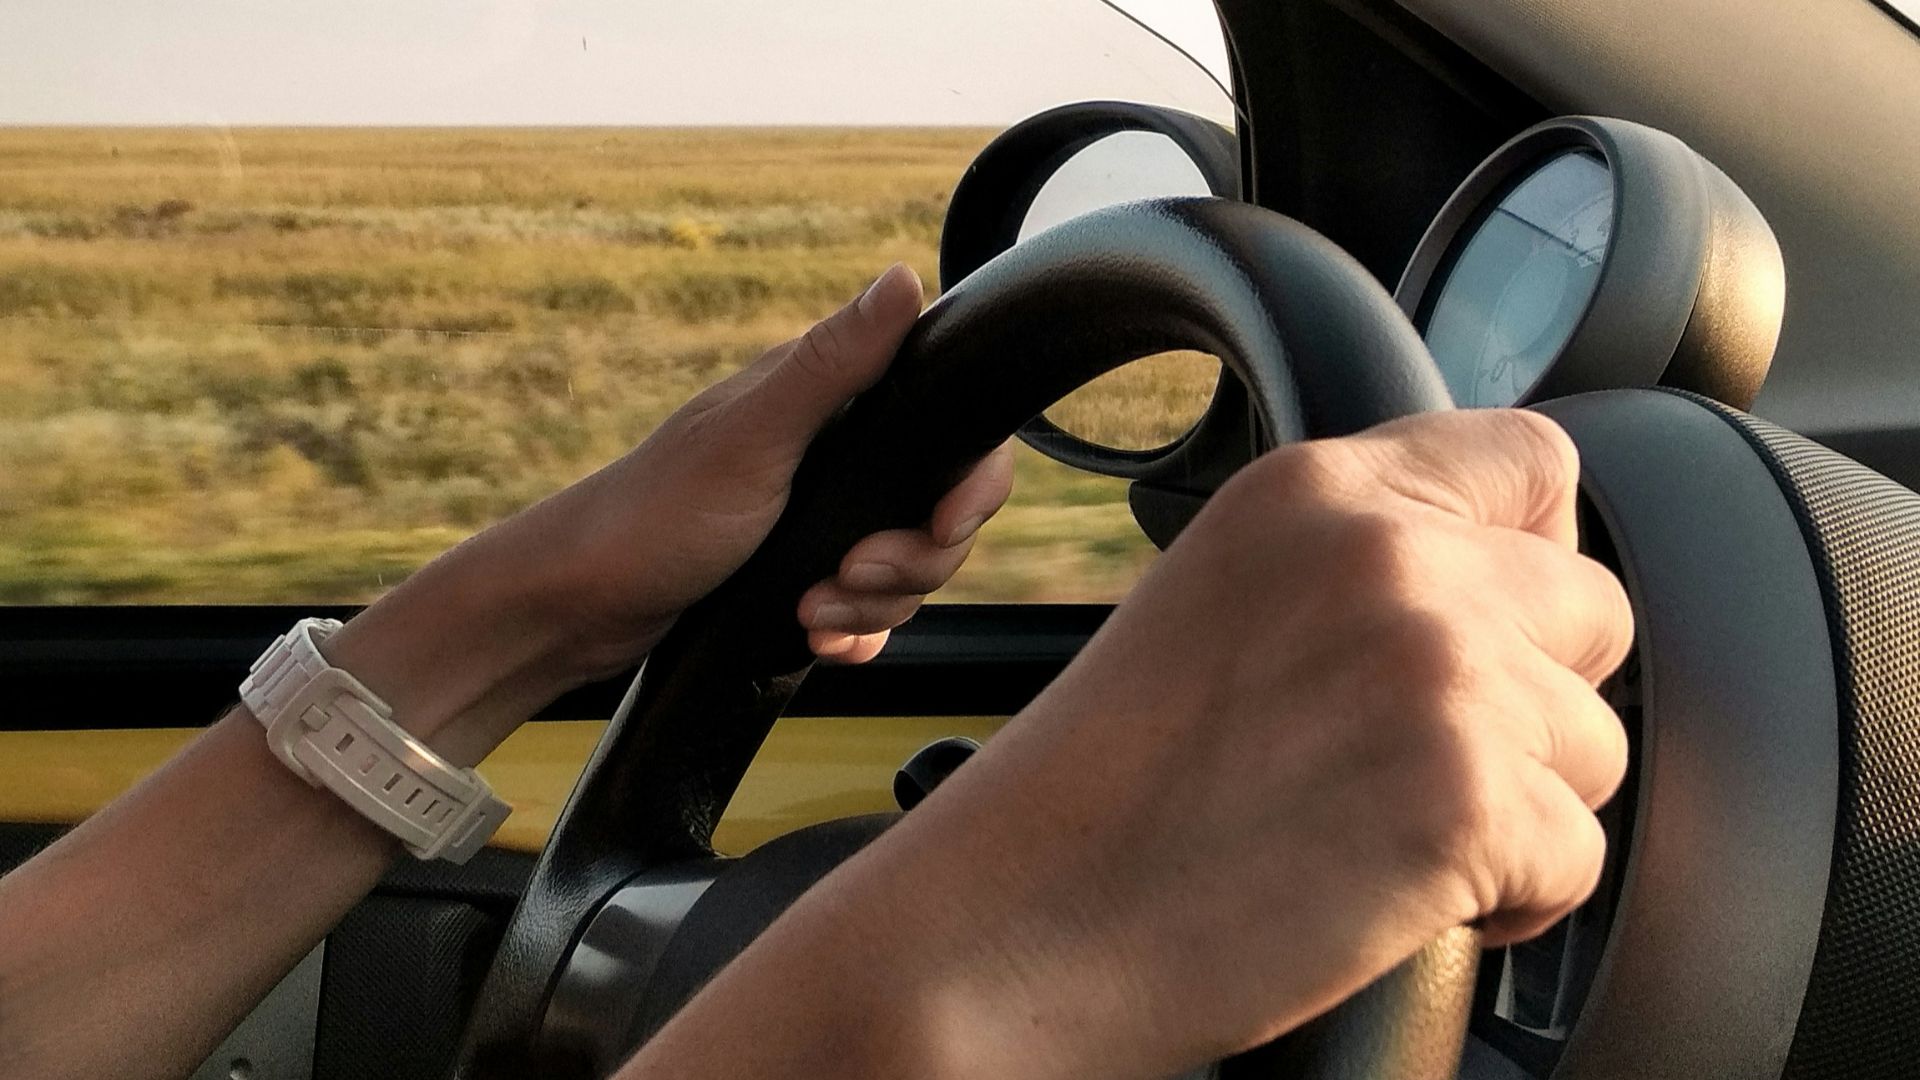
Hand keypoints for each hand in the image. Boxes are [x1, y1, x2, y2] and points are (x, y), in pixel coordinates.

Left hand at [325, 264, 1011, 761]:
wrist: (578, 608)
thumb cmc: (653, 515)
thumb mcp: (753, 437)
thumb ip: (834, 363)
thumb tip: (903, 277)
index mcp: (828, 404)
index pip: (952, 435)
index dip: (969, 486)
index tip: (942, 523)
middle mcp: (834, 457)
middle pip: (939, 516)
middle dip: (910, 562)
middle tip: (848, 573)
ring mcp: (820, 521)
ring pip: (908, 573)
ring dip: (871, 606)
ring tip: (811, 611)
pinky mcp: (804, 576)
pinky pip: (870, 614)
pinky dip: (853, 633)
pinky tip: (816, 638)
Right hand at [629, 410, 1633, 1079]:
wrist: (1023, 923)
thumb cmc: (1103, 791)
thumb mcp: (1222, 602)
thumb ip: (1361, 562)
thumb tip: (1504, 584)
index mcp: (1316, 491)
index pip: (1533, 462)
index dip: (1532, 555)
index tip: (1492, 630)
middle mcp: (1391, 557)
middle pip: (1592, 609)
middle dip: (1534, 698)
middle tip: (1415, 761)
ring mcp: (1439, 671)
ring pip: (1598, 745)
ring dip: (1523, 806)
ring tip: (1386, 836)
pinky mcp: (1468, 798)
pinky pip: (1581, 855)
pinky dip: (1511, 900)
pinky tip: (1393, 897)